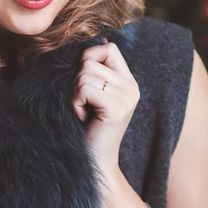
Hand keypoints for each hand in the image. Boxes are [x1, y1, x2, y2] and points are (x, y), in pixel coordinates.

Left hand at [71, 42, 139, 173]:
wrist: (94, 163)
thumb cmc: (86, 128)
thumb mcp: (92, 95)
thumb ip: (93, 72)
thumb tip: (87, 44)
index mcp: (128, 82)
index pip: (109, 48)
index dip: (89, 58)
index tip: (83, 83)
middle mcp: (132, 88)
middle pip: (90, 60)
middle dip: (76, 81)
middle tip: (82, 104)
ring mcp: (127, 98)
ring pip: (85, 73)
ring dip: (75, 94)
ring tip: (84, 112)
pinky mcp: (117, 109)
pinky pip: (84, 88)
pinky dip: (75, 102)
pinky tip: (83, 117)